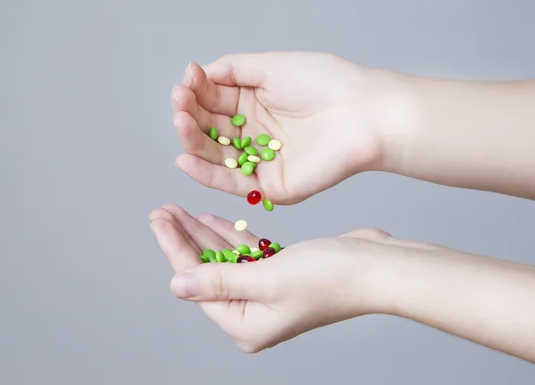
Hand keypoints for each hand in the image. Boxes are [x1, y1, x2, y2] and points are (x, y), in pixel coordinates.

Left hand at [148, 203, 398, 351]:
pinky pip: (246, 254)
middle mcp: (254, 313)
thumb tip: (177, 285)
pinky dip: (231, 236)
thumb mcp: (267, 278)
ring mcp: (268, 294)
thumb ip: (220, 280)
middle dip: (186, 239)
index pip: (198, 282)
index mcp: (246, 324)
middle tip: (163, 210)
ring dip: (206, 235)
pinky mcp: (281, 274)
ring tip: (180, 211)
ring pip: (225, 260)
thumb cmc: (329, 277)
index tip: (158, 219)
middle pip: (207, 271)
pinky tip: (213, 220)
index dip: (175, 248)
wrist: (376, 268)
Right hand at [170, 51, 407, 203]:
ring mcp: (262, 160)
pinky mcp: (271, 185)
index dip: (196, 92)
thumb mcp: (272, 66)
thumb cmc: (325, 82)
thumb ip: (232, 69)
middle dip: (190, 115)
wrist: (363, 113)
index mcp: (255, 103)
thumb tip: (197, 72)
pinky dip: (206, 174)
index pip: (213, 100)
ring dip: (192, 140)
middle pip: (210, 128)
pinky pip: (233, 182)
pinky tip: (185, 158)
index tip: (186, 81)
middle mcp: (255, 132)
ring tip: (180, 122)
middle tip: (180, 102)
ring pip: (216, 155)